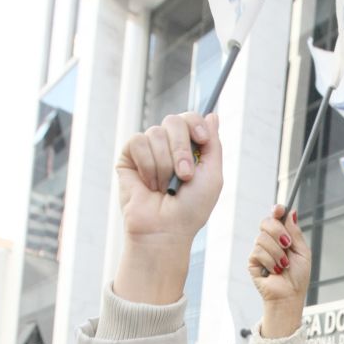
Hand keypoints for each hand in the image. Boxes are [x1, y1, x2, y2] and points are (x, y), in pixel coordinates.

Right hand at [117, 112, 221, 242]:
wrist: (164, 229)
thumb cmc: (190, 209)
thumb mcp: (212, 177)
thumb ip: (213, 145)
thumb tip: (213, 115)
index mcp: (190, 149)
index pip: (190, 118)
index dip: (195, 124)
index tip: (201, 139)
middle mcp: (168, 146)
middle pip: (174, 121)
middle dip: (181, 149)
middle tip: (184, 175)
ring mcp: (148, 150)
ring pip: (155, 133)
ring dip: (164, 165)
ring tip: (164, 187)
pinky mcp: (129, 156)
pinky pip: (137, 142)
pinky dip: (147, 166)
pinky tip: (149, 184)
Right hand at [248, 207, 310, 336]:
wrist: (290, 295)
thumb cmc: (298, 277)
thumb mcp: (303, 252)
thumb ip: (296, 232)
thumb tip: (291, 212)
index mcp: (283, 236)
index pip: (276, 217)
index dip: (277, 210)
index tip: (279, 209)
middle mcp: (270, 241)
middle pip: (266, 222)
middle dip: (278, 232)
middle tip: (287, 244)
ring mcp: (260, 250)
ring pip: (262, 238)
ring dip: (277, 253)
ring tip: (284, 265)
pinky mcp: (253, 261)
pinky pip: (258, 251)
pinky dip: (271, 262)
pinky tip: (275, 271)